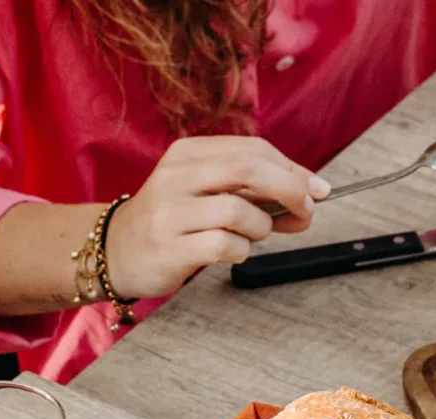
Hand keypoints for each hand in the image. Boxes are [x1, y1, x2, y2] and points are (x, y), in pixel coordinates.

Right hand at [105, 136, 329, 297]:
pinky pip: (225, 245)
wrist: (117, 251)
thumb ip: (257, 191)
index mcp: (189, 153)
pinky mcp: (170, 247)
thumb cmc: (176, 220)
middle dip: (289, 188)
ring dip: (261, 227)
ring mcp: (170, 212)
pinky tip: (233, 251)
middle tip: (306, 210)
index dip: (292, 169)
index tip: (318, 190)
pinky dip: (242, 250)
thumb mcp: (210, 192)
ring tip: (253, 235)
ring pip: (239, 210)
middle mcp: (177, 176)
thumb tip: (312, 196)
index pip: (252, 149)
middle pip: (248, 167)